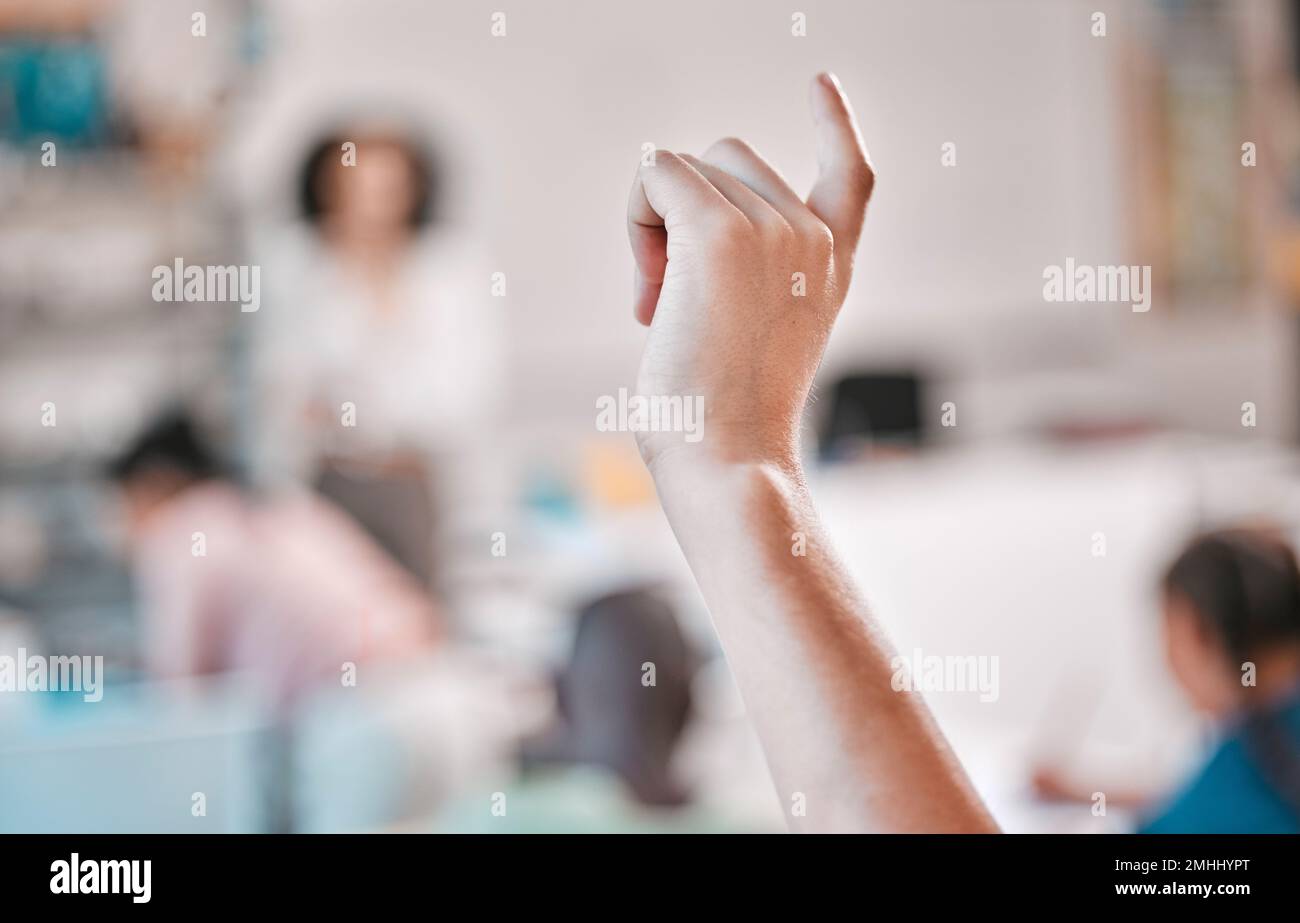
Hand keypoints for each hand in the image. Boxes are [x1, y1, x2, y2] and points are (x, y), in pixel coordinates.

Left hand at [627, 72, 874, 473]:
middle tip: (670, 296)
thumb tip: (668, 210)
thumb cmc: (723, 418)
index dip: (834, 126)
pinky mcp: (719, 234)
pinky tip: (649, 293)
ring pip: (685, 170)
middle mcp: (813, 239)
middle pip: (727, 160)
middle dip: (684, 214)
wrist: (728, 458)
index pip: (850, 176)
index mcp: (831, 267)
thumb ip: (742, 274)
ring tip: (661, 305)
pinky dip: (635, 219)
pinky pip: (656, 174)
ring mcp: (773, 230)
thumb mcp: (752, 337)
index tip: (820, 85)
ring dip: (653, 228)